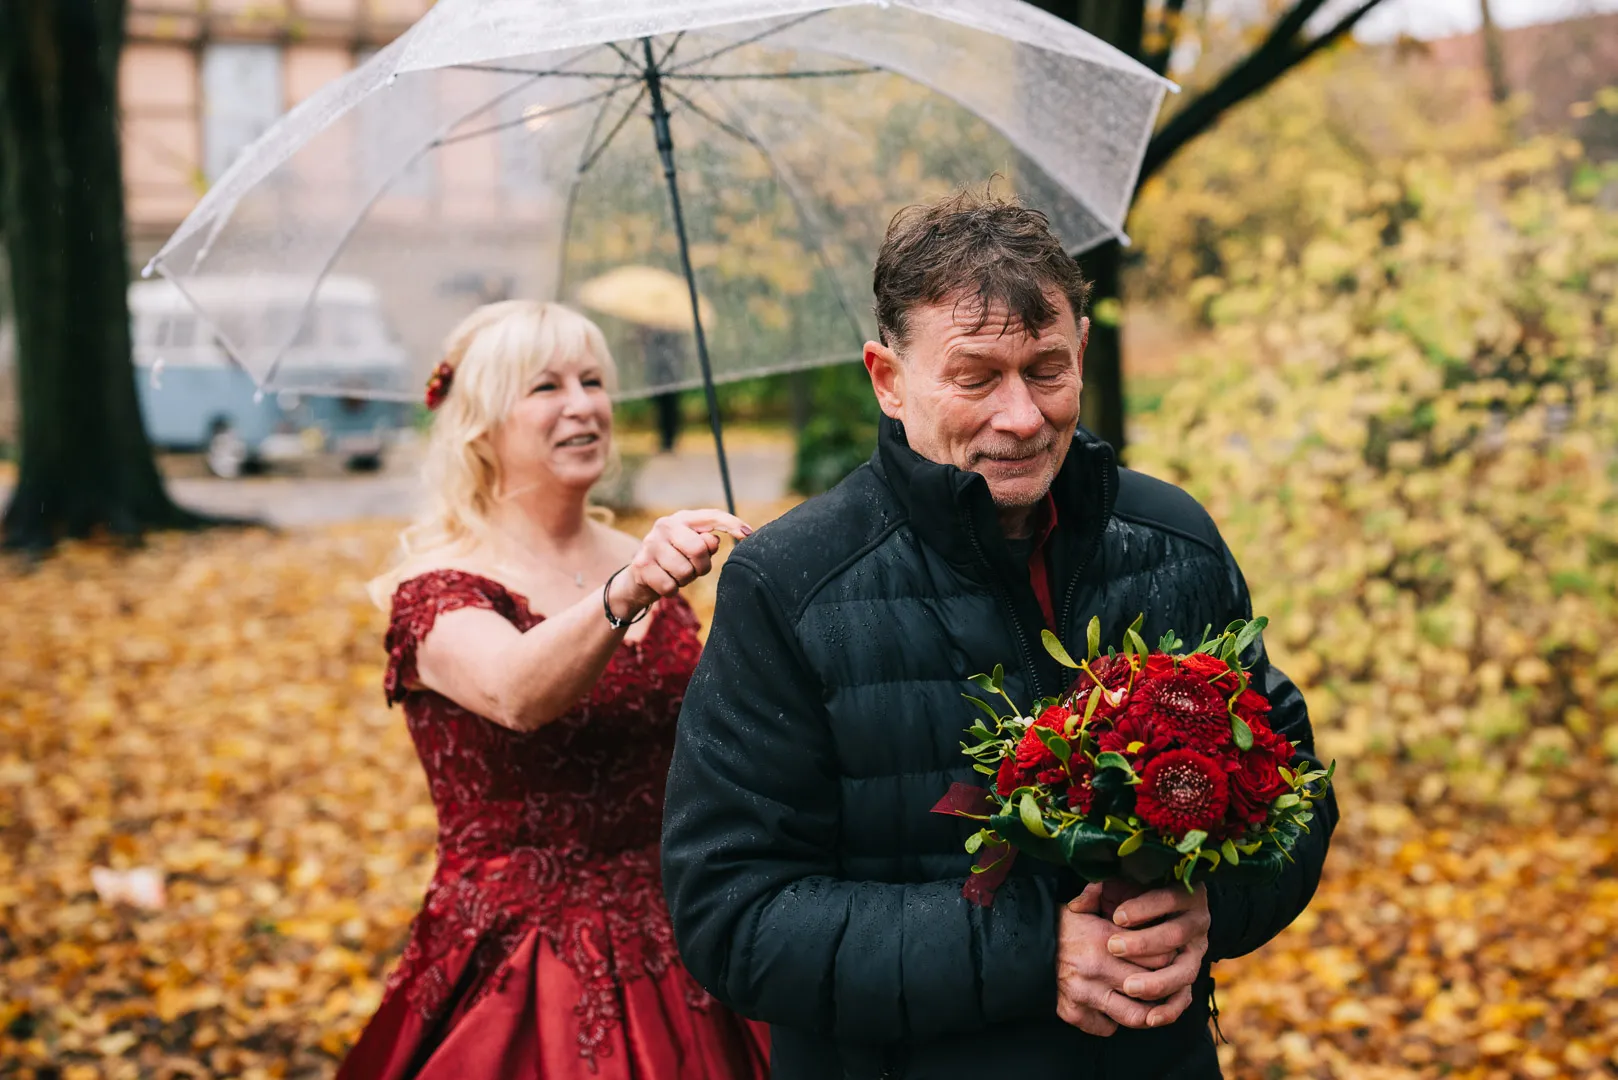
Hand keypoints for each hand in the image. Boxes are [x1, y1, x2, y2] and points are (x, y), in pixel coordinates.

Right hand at [608, 509, 750, 617]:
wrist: (638, 580)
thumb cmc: (673, 562)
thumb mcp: (691, 550)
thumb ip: (705, 543)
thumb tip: (714, 541)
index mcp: (682, 519)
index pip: (711, 516)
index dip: (731, 523)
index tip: (748, 534)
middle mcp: (664, 525)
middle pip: (699, 548)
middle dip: (701, 566)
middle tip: (694, 569)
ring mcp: (650, 544)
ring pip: (685, 570)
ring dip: (685, 580)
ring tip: (676, 575)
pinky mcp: (641, 565)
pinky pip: (670, 585)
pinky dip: (672, 590)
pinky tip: (664, 583)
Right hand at [1055, 883, 1167, 1035]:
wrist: (1022, 944)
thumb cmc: (1061, 925)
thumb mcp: (1087, 906)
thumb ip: (1115, 900)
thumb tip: (1141, 899)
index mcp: (1105, 938)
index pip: (1159, 957)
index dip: (1169, 959)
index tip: (1170, 958)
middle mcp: (1098, 967)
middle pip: (1152, 987)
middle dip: (1162, 986)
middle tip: (1162, 981)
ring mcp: (1085, 993)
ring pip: (1135, 1016)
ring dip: (1144, 1012)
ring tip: (1144, 1003)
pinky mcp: (1072, 1012)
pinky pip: (1107, 1028)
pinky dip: (1113, 1022)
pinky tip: (1113, 1008)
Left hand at [1102, 882, 1211, 1028]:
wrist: (1162, 915)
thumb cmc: (1134, 898)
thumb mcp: (1121, 886)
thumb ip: (1102, 890)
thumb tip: (1077, 906)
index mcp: (1184, 895)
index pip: (1168, 898)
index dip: (1144, 908)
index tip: (1117, 916)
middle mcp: (1196, 924)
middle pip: (1175, 935)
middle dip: (1144, 943)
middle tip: (1114, 948)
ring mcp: (1196, 953)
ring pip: (1184, 971)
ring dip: (1157, 982)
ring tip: (1129, 987)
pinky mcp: (1189, 975)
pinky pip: (1185, 996)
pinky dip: (1170, 1009)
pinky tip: (1150, 1018)